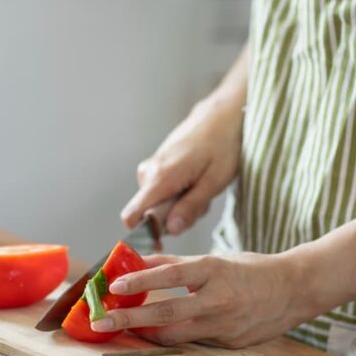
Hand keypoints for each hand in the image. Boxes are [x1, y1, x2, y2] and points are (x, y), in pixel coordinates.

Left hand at [89, 253, 313, 347]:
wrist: (295, 289)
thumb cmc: (249, 271)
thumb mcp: (214, 260)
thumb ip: (176, 266)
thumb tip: (136, 263)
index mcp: (213, 271)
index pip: (169, 276)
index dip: (139, 281)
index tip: (113, 286)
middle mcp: (217, 300)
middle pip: (165, 313)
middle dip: (129, 319)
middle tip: (102, 323)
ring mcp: (224, 325)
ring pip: (175, 336)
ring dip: (145, 334)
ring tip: (123, 330)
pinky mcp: (229, 344)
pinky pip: (193, 343)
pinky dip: (172, 339)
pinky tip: (156, 336)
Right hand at [121, 96, 243, 235]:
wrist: (223, 114)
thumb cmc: (223, 145)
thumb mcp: (214, 182)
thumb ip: (190, 207)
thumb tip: (170, 229)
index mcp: (160, 178)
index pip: (132, 216)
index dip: (143, 235)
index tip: (163, 242)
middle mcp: (148, 172)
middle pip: (149, 213)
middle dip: (174, 218)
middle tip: (201, 204)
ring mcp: (151, 167)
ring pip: (157, 203)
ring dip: (180, 205)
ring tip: (202, 187)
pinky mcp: (156, 165)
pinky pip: (161, 191)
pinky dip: (179, 193)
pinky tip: (196, 180)